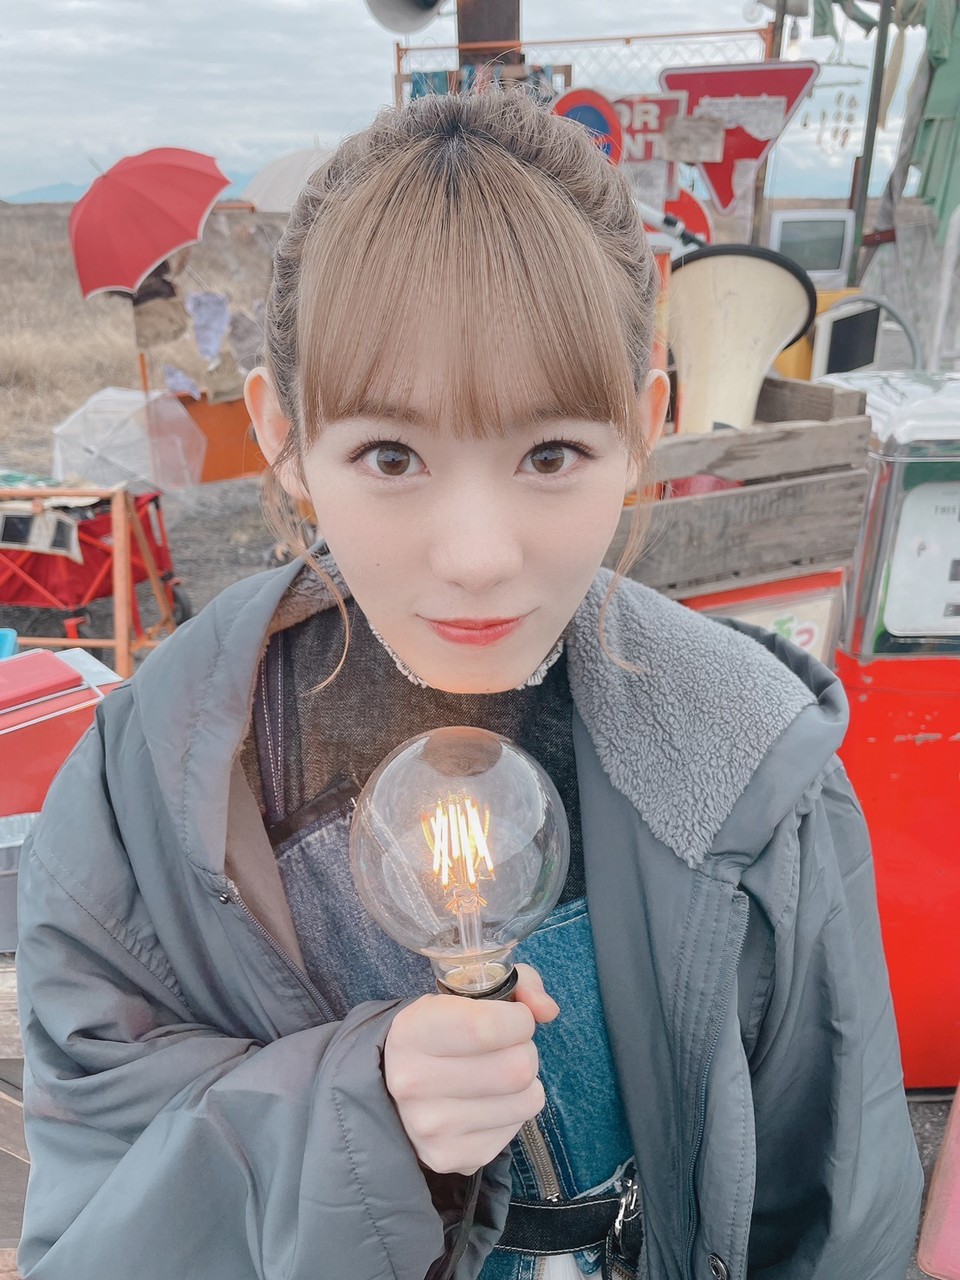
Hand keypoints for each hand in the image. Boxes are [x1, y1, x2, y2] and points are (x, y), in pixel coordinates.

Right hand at [383, 964, 558, 1175]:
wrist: (395, 1086)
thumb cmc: (442, 1029)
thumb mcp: (467, 991)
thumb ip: (517, 985)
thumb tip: (547, 1010)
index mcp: (412, 1032)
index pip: (486, 1028)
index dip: (519, 1020)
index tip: (516, 1017)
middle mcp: (413, 1083)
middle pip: (516, 1069)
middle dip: (525, 1050)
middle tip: (508, 1046)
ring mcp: (431, 1127)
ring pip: (526, 1100)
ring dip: (526, 1082)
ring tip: (500, 1072)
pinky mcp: (451, 1157)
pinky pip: (516, 1129)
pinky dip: (514, 1110)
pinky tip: (488, 1100)